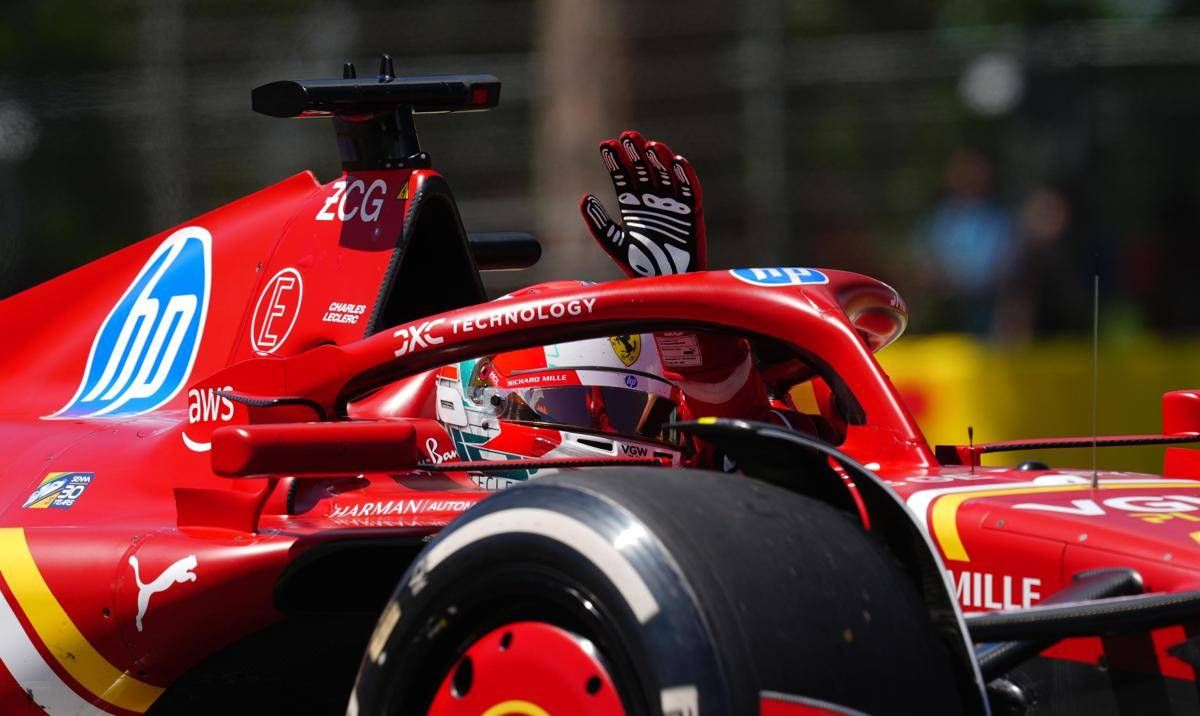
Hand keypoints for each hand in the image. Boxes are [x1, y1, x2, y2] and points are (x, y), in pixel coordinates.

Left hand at [580, 130, 705, 276]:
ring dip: (659, 159)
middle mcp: (652, 199)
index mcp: (632, 204)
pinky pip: (690, 190)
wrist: (665, 284)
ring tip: (650, 146)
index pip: (622, 175)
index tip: (605, 145)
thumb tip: (585, 198)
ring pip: (666, 174)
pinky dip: (686, 176)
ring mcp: (672, 204)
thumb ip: (599, 223)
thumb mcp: (614, 243)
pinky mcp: (691, 213)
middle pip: (644, 169)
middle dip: (635, 153)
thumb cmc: (640, 266)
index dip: (615, 160)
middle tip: (627, 135)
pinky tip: (677, 161)